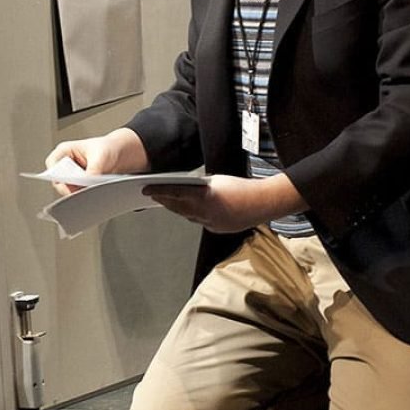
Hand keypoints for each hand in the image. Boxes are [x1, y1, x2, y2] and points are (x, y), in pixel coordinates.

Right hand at [45, 128, 149, 195]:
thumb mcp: (101, 157)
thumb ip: (92, 171)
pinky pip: (80, 195)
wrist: (124, 153)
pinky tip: (96, 195)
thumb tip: (87, 186)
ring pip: (69, 191)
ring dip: (80, 194)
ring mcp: (74, 177)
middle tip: (85, 191)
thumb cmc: (110, 148)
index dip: (59, 177)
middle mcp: (66, 165)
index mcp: (65, 152)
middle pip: (60, 183)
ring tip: (94, 192)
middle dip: (71, 188)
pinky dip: (87, 196)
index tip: (71, 185)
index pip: (53, 167)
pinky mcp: (82, 186)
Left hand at [144, 173, 305, 233]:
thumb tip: (186, 189)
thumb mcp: (218, 181)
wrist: (264, 203)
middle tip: (151, 194)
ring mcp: (212, 224)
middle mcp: (206, 213)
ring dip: (176, 209)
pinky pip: (200, 222)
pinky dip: (191, 215)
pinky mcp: (218, 229)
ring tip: (165, 202)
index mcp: (205, 198)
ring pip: (188, 216)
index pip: (175, 193)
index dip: (159, 191)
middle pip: (178, 207)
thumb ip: (200, 186)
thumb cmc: (242, 188)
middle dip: (164, 201)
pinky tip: (186, 210)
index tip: (145, 189)